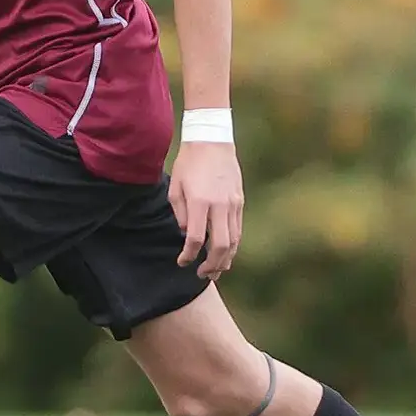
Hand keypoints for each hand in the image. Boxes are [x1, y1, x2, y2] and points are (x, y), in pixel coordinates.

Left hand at [170, 141, 243, 280]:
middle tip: (202, 274)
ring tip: (216, 271)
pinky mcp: (240, 201)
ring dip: (225, 259)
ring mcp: (233, 204)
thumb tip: (186, 234)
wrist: (212, 140)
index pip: (195, 238)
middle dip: (211, 265)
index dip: (188, 255)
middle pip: (220, 246)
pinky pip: (238, 229)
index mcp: (200, 202)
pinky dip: (232, 245)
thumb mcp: (175, 186)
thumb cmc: (189, 162)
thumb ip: (180, 213)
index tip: (182, 262)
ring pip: (233, 240)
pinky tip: (225, 253)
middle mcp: (219, 205)